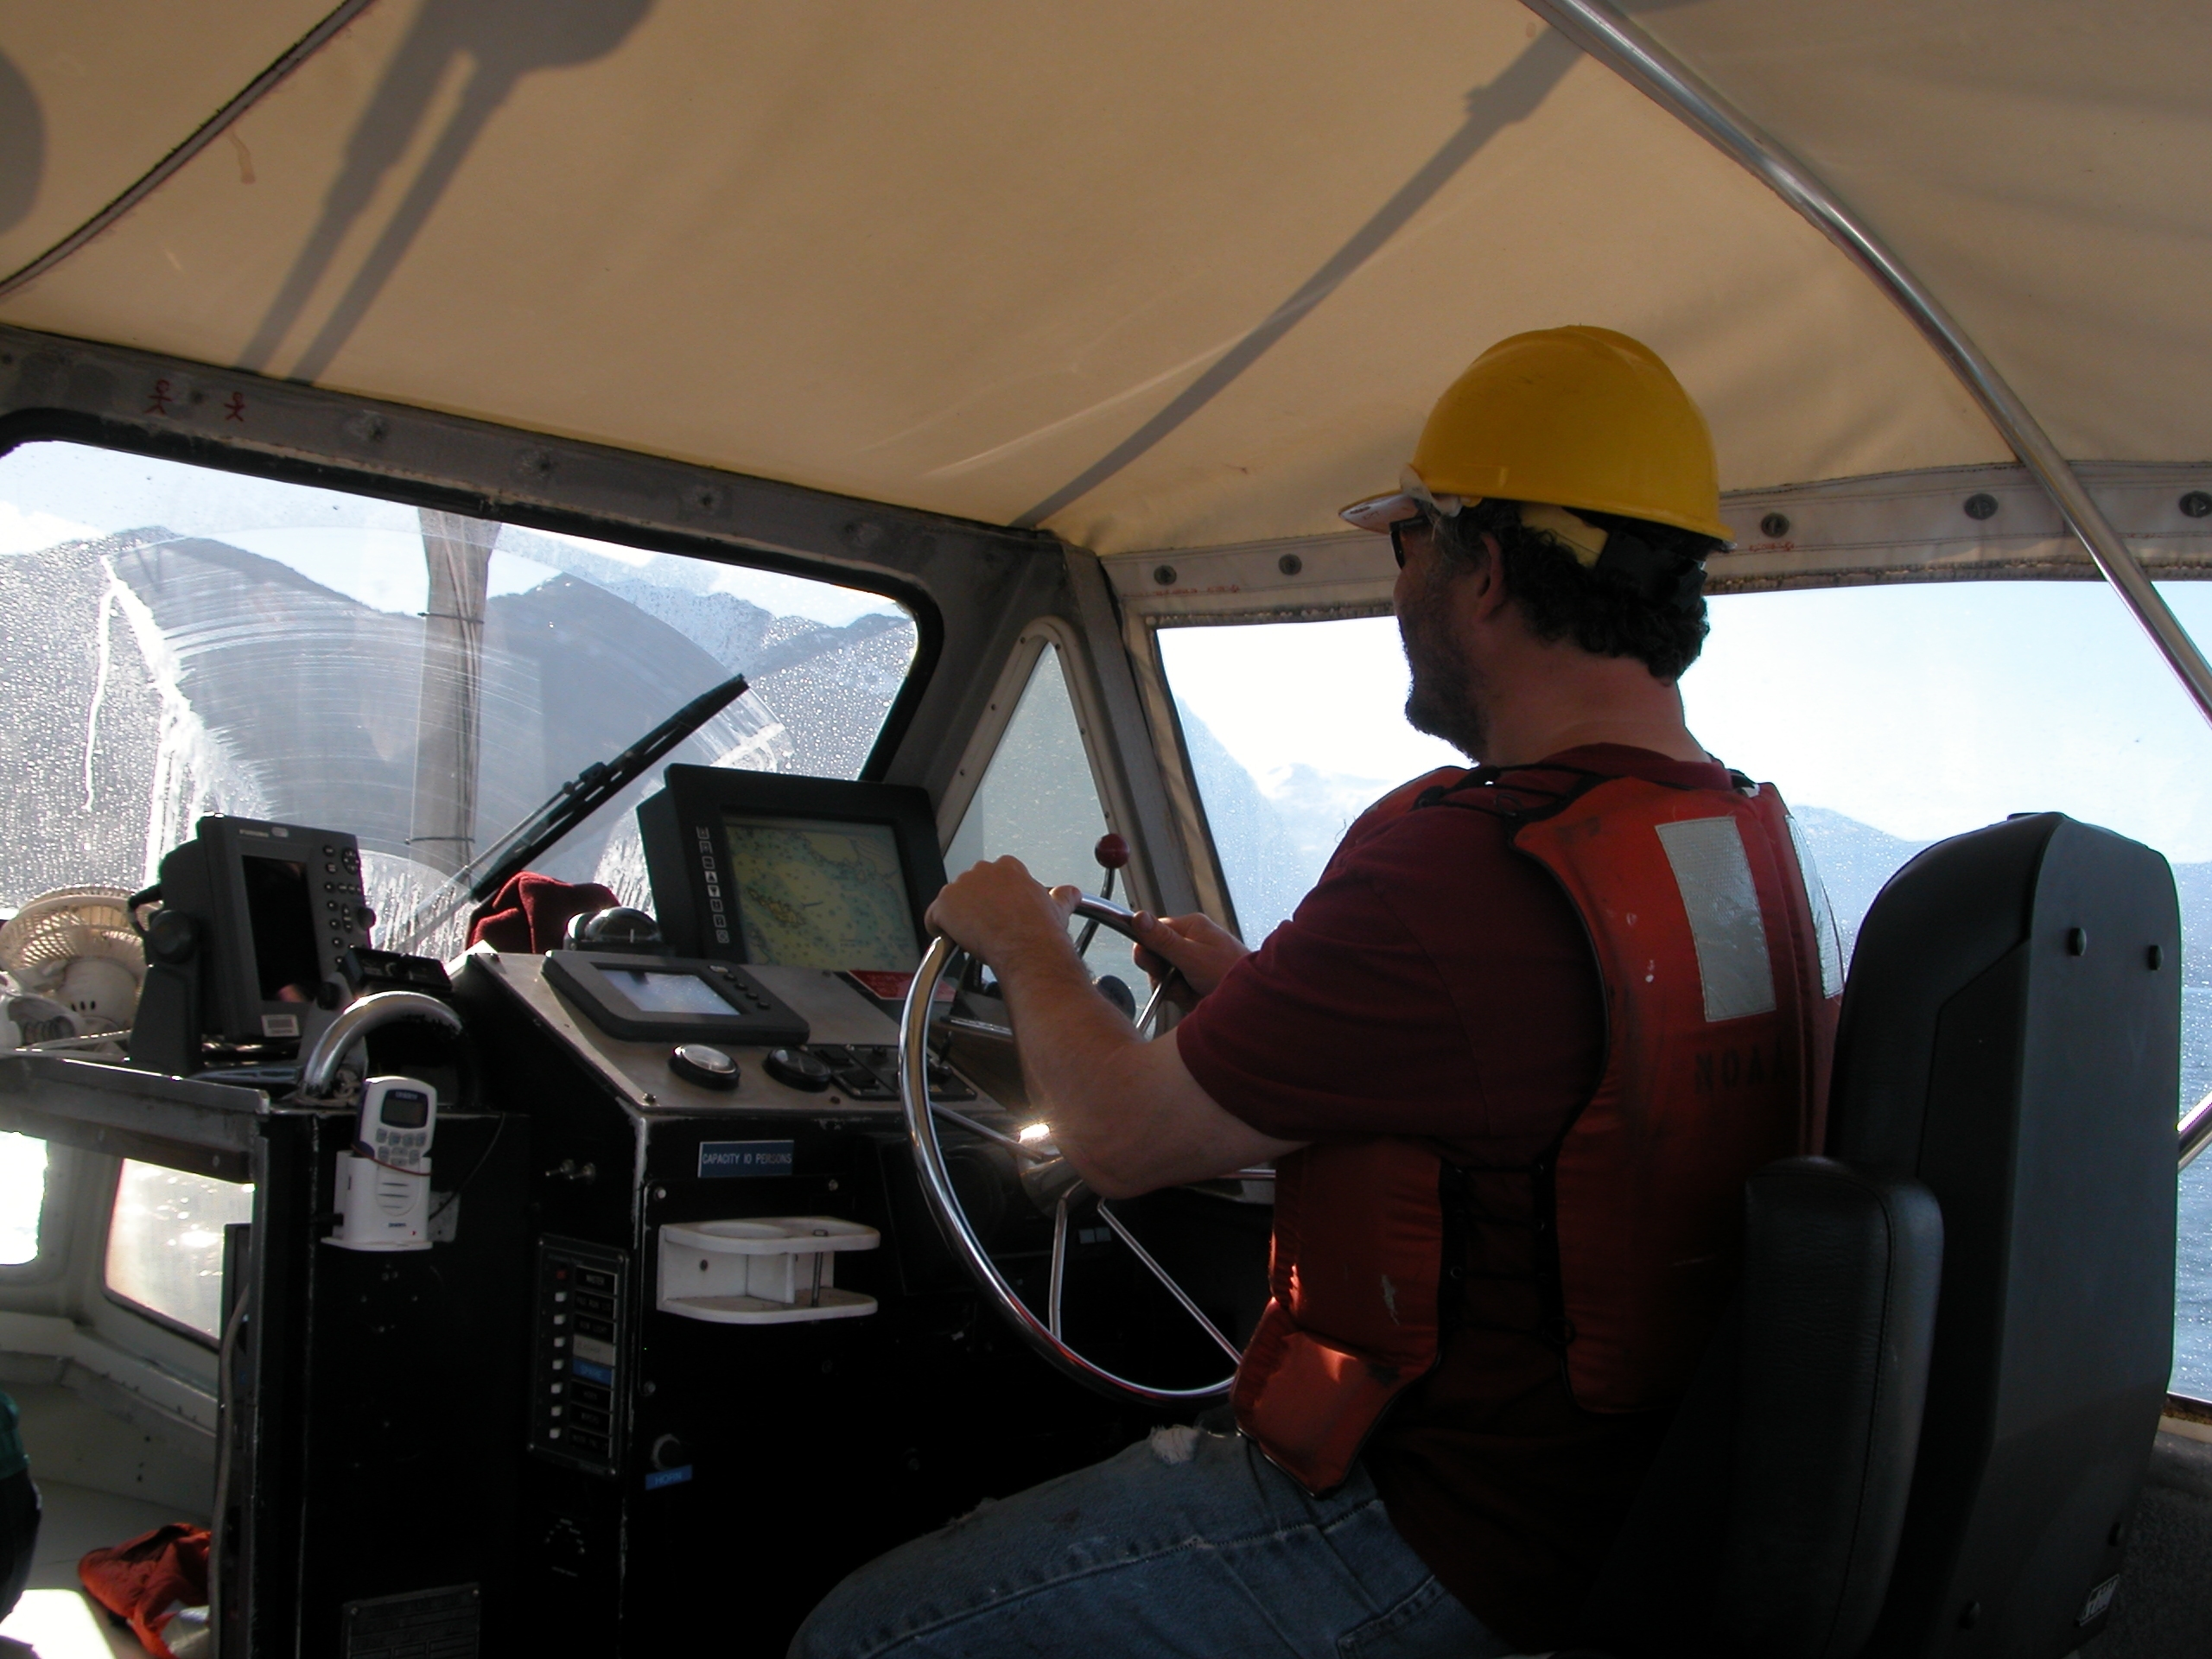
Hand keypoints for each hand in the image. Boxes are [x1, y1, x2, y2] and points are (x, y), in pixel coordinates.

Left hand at [925, 857, 1077, 970]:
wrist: (1026, 946)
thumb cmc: (1039, 929)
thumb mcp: (1056, 907)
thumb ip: (1062, 896)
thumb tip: (1071, 893)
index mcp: (1007, 867)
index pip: (992, 879)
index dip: (995, 900)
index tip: (1002, 913)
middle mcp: (982, 871)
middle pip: (970, 888)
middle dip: (976, 907)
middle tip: (989, 927)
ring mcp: (960, 887)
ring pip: (952, 903)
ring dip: (959, 918)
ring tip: (976, 936)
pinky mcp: (944, 905)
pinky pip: (933, 918)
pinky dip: (940, 929)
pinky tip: (955, 940)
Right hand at [1129, 909, 1246, 1011]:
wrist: (1253, 1004)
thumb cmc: (1231, 974)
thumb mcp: (1192, 956)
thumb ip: (1163, 939)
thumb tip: (1138, 917)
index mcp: (1191, 927)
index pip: (1153, 930)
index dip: (1147, 949)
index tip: (1151, 963)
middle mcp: (1190, 942)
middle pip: (1156, 955)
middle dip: (1162, 974)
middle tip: (1176, 980)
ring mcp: (1192, 963)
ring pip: (1163, 976)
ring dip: (1172, 988)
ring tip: (1191, 991)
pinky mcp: (1194, 981)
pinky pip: (1173, 989)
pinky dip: (1180, 997)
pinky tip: (1194, 998)